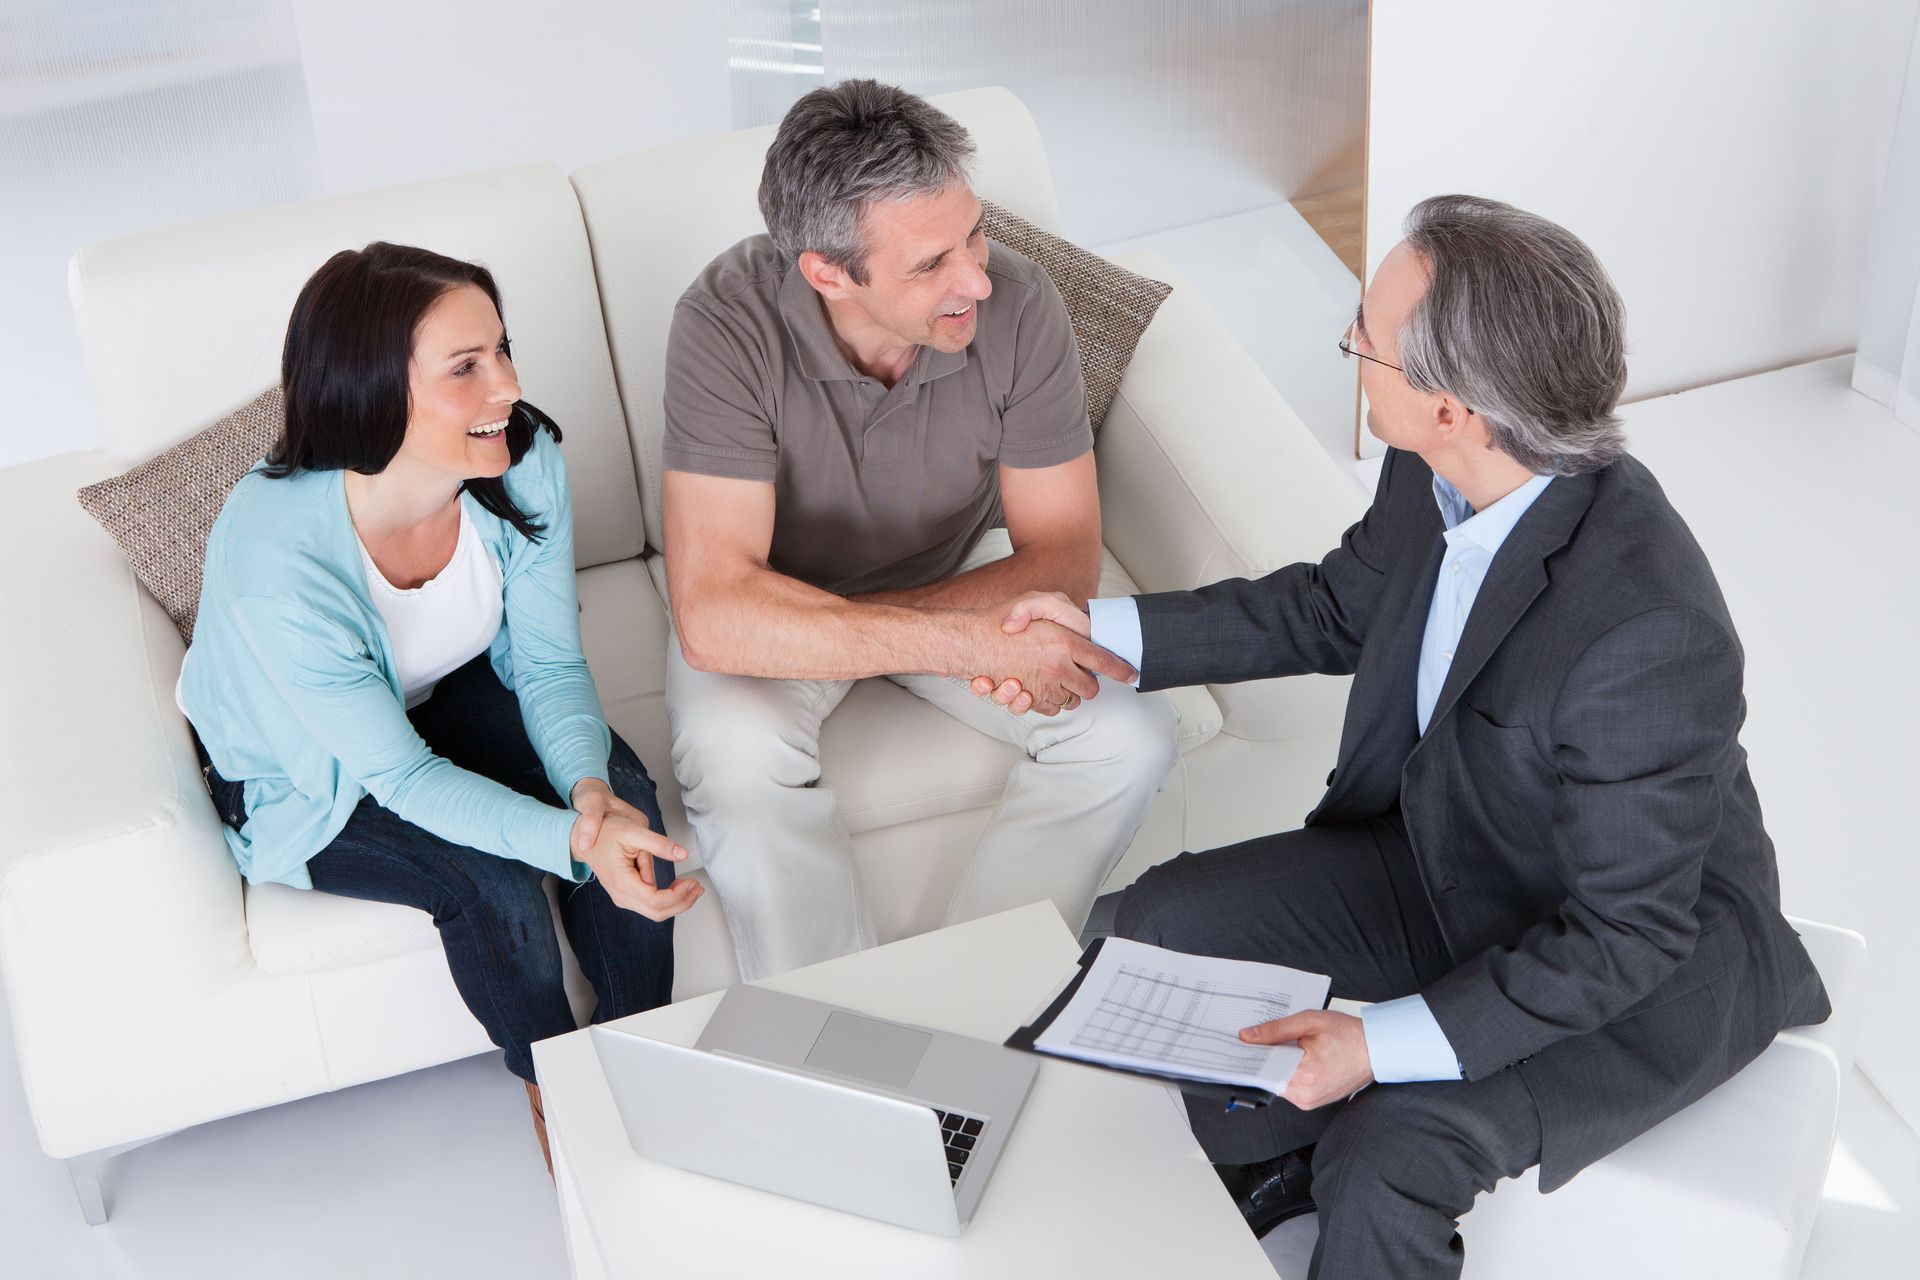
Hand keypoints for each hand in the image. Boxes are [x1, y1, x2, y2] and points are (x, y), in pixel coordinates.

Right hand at [570, 779, 702, 920]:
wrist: (584, 838)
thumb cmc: (605, 832)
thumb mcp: (633, 831)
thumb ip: (658, 844)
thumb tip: (681, 854)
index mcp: (622, 882)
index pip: (655, 900)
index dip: (678, 895)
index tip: (692, 882)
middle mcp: (622, 895)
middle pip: (658, 912)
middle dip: (682, 902)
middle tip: (697, 886)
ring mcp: (623, 898)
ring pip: (655, 912)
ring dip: (678, 903)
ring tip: (693, 886)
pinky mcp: (627, 895)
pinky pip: (651, 905)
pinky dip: (668, 900)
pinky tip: (680, 887)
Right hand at [965, 593, 1115, 714]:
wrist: (968, 642)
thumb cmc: (1000, 619)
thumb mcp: (1036, 600)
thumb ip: (1063, 609)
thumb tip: (1084, 627)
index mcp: (1065, 642)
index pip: (1104, 661)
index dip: (1122, 670)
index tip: (1132, 675)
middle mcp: (1057, 667)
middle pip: (1090, 688)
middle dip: (1088, 684)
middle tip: (1080, 673)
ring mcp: (1043, 686)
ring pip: (1071, 701)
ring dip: (1067, 692)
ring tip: (1054, 678)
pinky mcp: (1028, 699)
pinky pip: (1050, 708)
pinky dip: (1048, 701)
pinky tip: (1038, 686)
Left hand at [1239, 1010, 1374, 1109]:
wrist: (1376, 1050)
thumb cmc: (1348, 1035)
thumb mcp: (1308, 1022)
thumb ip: (1276, 1030)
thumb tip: (1248, 1036)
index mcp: (1303, 1076)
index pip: (1262, 1069)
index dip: (1250, 1054)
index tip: (1240, 1044)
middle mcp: (1304, 1096)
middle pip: (1268, 1076)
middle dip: (1264, 1057)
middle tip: (1258, 1038)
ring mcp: (1308, 1101)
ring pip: (1278, 1081)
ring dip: (1277, 1063)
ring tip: (1284, 1045)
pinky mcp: (1312, 1101)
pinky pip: (1290, 1086)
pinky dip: (1288, 1070)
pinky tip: (1293, 1055)